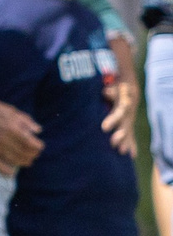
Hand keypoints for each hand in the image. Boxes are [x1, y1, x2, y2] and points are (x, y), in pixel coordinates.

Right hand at [0, 87, 42, 171]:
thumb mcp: (10, 110)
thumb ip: (25, 120)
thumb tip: (37, 131)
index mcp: (13, 128)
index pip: (33, 145)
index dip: (39, 147)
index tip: (39, 146)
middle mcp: (6, 140)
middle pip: (26, 154)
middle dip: (33, 155)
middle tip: (33, 153)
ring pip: (16, 161)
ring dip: (24, 162)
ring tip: (25, 160)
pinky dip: (7, 171)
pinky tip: (11, 171)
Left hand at [106, 33, 137, 155]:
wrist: (124, 81)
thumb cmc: (110, 80)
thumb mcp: (107, 79)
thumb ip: (106, 86)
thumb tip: (105, 91)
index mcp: (123, 97)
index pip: (120, 111)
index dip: (113, 120)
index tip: (104, 128)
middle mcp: (128, 108)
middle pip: (126, 123)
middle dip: (120, 133)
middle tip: (113, 143)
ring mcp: (129, 116)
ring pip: (129, 129)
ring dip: (126, 141)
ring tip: (122, 152)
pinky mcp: (128, 122)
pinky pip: (131, 134)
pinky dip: (131, 144)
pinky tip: (131, 155)